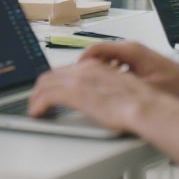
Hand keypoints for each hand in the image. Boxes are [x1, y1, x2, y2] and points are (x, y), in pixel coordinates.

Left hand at [29, 59, 158, 131]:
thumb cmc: (138, 102)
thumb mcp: (118, 88)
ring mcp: (78, 80)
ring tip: (34, 108)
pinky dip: (38, 104)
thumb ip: (105, 88)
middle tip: (37, 99)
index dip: (55, 81)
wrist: (144, 105)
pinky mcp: (74, 93)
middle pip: (52, 75)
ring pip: (45, 84)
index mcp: (95, 66)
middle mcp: (84, 69)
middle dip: (41, 88)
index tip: (51, 90)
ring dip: (36, 97)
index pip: (66, 70)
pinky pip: (46, 96)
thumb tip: (100, 97)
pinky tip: (36, 112)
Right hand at [77, 41, 178, 101]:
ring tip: (88, 83)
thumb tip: (103, 89)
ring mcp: (135, 54)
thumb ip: (122, 85)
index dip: (83, 60)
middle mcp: (132, 49)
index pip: (98, 49)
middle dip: (87, 66)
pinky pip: (116, 63)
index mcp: (131, 51)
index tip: (74, 71)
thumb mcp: (145, 87)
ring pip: (107, 58)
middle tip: (77, 79)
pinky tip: (107, 86)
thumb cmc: (178, 85)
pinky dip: (107, 72)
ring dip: (97, 69)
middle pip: (100, 53)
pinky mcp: (138, 62)